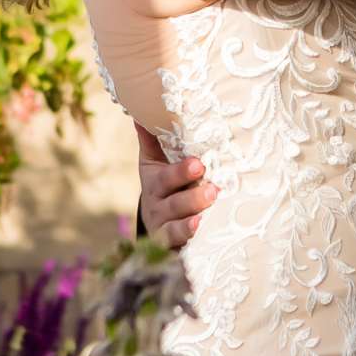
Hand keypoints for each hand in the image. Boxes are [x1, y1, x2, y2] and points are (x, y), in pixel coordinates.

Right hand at [136, 125, 213, 247]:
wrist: (158, 223)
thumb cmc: (163, 185)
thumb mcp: (154, 162)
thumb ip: (152, 139)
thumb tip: (143, 108)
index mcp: (155, 183)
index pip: (165, 177)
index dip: (180, 172)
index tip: (199, 164)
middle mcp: (157, 207)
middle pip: (173, 203)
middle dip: (192, 197)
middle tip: (212, 189)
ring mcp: (164, 229)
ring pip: (175, 226)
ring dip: (192, 220)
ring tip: (208, 210)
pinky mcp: (173, 247)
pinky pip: (178, 245)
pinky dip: (187, 238)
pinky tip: (199, 230)